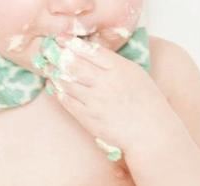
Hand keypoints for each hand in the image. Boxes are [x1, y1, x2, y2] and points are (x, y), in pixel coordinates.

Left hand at [40, 37, 165, 155]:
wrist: (149, 131)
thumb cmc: (145, 102)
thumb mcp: (135, 74)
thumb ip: (114, 64)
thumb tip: (92, 55)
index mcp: (119, 68)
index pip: (90, 51)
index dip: (72, 44)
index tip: (62, 40)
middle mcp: (106, 82)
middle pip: (75, 65)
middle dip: (59, 57)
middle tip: (50, 53)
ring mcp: (96, 101)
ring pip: (67, 83)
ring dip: (55, 74)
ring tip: (49, 69)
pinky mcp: (89, 118)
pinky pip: (68, 102)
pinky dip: (59, 93)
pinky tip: (55, 87)